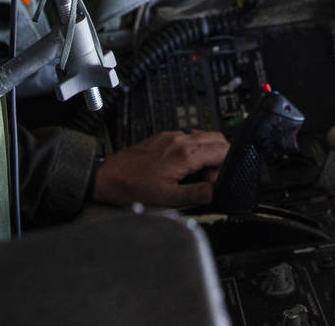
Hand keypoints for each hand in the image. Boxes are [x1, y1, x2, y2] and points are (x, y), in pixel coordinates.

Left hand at [91, 130, 229, 207]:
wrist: (109, 176)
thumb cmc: (133, 188)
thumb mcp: (167, 199)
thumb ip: (196, 195)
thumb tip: (215, 191)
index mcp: (185, 154)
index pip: (223, 150)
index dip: (226, 168)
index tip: (215, 182)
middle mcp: (180, 140)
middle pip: (218, 139)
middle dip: (221, 158)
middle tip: (209, 178)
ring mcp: (171, 136)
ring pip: (204, 136)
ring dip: (208, 153)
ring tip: (196, 174)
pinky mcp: (164, 138)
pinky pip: (189, 137)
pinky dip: (195, 150)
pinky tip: (184, 167)